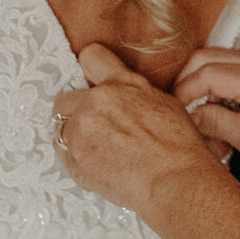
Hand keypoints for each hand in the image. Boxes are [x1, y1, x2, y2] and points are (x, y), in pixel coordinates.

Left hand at [56, 45, 233, 215]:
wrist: (174, 181)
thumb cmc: (178, 147)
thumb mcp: (164, 102)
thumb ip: (135, 93)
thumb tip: (125, 95)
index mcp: (120, 84)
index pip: (91, 57)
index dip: (90, 68)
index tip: (90, 79)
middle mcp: (96, 102)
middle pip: (65, 99)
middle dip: (77, 111)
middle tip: (96, 127)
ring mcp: (81, 131)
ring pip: (61, 128)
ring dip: (75, 136)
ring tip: (99, 150)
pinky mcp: (74, 158)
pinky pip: (63, 153)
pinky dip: (75, 158)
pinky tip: (98, 165)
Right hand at [171, 46, 239, 171]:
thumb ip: (216, 124)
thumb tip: (187, 114)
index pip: (206, 73)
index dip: (184, 93)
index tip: (177, 115)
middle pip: (202, 58)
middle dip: (186, 86)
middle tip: (184, 116)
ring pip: (208, 60)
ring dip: (198, 87)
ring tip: (204, 119)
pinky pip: (221, 65)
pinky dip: (211, 87)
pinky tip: (216, 112)